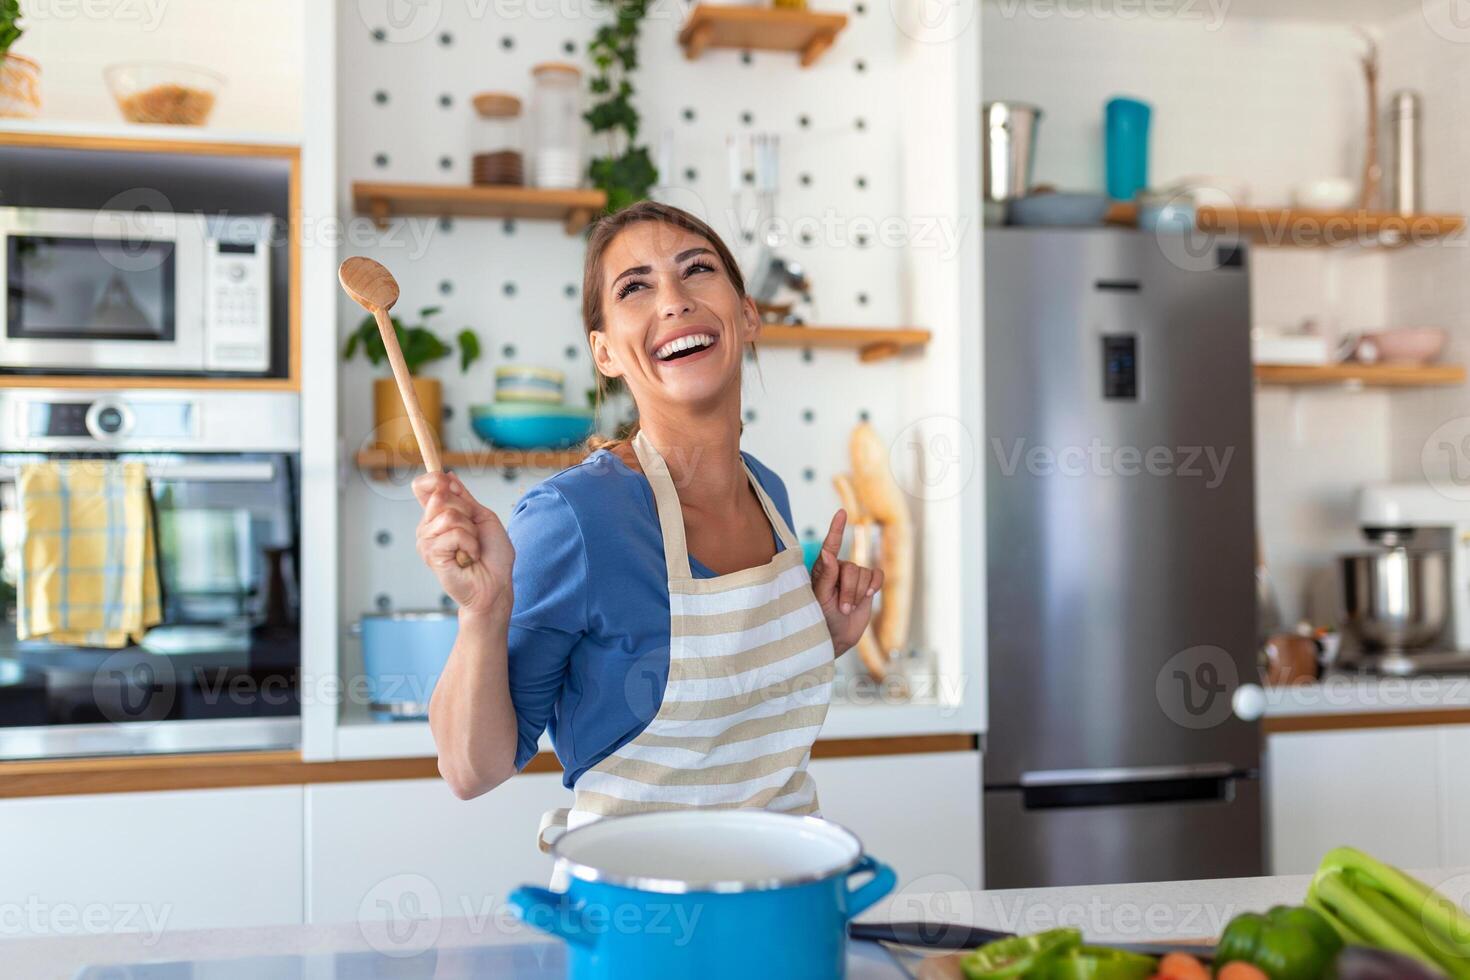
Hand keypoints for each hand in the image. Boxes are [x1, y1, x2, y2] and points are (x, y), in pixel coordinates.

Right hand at [413, 472, 514, 616]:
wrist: (496, 585)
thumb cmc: (492, 556)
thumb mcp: (482, 518)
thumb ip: (464, 498)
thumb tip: (448, 476)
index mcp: (438, 515)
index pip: (423, 486)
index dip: (434, 479)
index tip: (448, 482)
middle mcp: (427, 526)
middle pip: (440, 496)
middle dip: (466, 511)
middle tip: (473, 533)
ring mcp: (426, 541)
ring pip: (449, 516)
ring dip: (470, 532)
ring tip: (471, 549)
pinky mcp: (431, 554)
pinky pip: (454, 534)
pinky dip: (470, 545)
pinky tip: (468, 558)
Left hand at [809, 509, 882, 656]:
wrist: (836, 637)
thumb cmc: (820, 618)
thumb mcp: (820, 598)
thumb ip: (826, 575)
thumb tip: (827, 552)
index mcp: (822, 569)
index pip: (830, 546)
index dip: (836, 529)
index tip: (841, 513)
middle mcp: (838, 568)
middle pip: (851, 568)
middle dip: (849, 591)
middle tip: (841, 609)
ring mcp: (853, 576)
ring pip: (864, 574)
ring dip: (858, 594)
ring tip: (847, 609)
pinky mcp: (867, 584)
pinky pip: (877, 575)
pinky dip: (875, 585)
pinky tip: (869, 595)